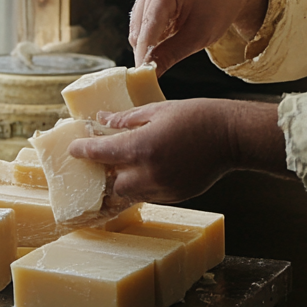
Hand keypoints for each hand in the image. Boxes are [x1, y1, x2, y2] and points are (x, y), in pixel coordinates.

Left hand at [67, 99, 290, 203]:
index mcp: (142, 147)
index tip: (74, 148)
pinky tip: (149, 172)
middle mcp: (149, 173)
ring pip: (131, 194)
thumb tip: (103, 120)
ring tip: (125, 168)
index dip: (84, 150)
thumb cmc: (197, 117)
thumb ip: (127, 119)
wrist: (231, 137)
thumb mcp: (158, 110)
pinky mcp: (176, 196)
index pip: (102, 153)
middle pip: (113, 184)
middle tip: (104, 161)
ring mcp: (163, 188)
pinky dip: (144, 186)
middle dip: (106, 174)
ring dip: (124, 182)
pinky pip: (150, 196)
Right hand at [128, 0, 268, 72]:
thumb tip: (151, 73)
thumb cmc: (222, 3)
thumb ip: (171, 54)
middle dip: (147, 48)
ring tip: (176, 39)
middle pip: (139, 27)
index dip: (143, 55)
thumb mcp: (200, 34)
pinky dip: (153, 30)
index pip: (147, 28)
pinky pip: (142, 16)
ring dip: (150, 39)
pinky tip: (171, 30)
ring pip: (138, 23)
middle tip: (162, 65)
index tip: (142, 77)